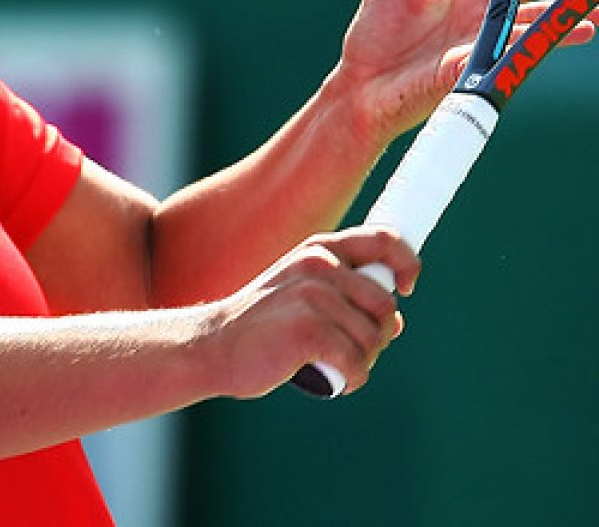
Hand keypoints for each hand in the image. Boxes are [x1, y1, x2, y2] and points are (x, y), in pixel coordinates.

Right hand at [208, 226, 419, 397]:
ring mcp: (312, 295)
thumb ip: (344, 294)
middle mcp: (318, 264)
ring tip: (332, 364)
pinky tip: (334, 380)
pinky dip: (352, 378)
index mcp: (319, 248)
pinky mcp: (308, 330)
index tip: (406, 288)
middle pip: (385, 304)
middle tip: (348, 346)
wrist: (213, 344)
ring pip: (372, 338)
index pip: (385, 240)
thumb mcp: (300, 290)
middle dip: (377, 334)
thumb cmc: (262, 323)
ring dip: (361, 361)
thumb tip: (395, 320)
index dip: (408, 264)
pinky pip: (357, 362)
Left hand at [337, 0, 596, 150]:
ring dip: (559, 31)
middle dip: (576, 2)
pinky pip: (495, 65)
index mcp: (472, 3)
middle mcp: (482, 28)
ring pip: (526, 39)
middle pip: (539, 11)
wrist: (356, 83)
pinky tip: (540, 47)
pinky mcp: (461, 76)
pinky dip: (517, 56)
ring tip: (592, 23)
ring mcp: (476, 54)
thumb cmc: (374, 37)